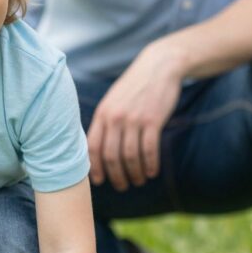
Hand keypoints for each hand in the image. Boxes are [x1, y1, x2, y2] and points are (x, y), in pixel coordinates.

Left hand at [87, 39, 181, 189]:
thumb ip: (105, 122)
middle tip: (122, 186)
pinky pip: (149, 150)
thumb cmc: (135, 87)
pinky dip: (150, 165)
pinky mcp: (153, 120)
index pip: (92, 147)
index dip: (95, 168)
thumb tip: (97, 150)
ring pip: (130, 156)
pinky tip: (152, 172)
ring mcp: (134, 119)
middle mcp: (115, 117)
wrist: (159, 67)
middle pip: (111, 156)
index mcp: (102, 114)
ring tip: (139, 181)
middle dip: (116, 176)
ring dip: (135, 173)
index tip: (100, 181)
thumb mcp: (113, 100)